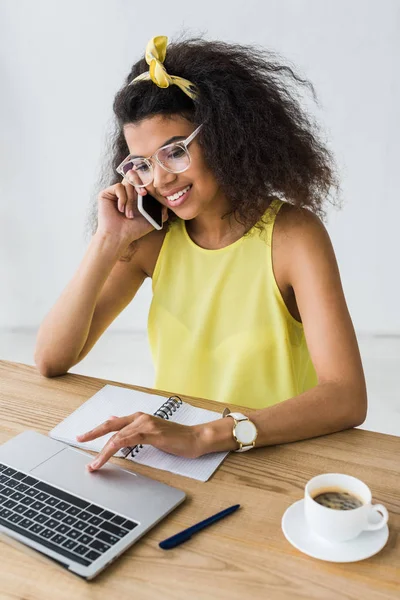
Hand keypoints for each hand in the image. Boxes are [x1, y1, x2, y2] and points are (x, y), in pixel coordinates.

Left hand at [76, 413, 203, 470]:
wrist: (196, 439)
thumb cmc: (176, 438)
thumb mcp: (152, 432)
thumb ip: (135, 429)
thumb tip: (116, 422)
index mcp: (140, 417)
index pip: (113, 423)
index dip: (97, 430)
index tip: (83, 436)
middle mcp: (140, 418)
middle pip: (110, 426)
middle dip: (92, 434)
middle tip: (78, 440)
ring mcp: (145, 424)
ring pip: (117, 436)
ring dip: (102, 451)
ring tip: (94, 464)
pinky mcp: (151, 433)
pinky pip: (127, 440)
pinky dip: (113, 449)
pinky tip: (106, 456)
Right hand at [96, 172, 167, 244]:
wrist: (119, 237)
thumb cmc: (134, 230)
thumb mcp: (152, 219)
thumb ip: (161, 210)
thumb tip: (168, 201)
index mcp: (137, 195)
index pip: (142, 180)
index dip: (147, 180)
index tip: (151, 190)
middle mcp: (126, 192)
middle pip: (134, 175)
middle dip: (141, 183)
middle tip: (144, 195)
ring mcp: (116, 192)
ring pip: (127, 183)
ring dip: (131, 200)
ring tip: (129, 215)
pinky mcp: (106, 193)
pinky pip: (118, 187)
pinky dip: (122, 198)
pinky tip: (121, 210)